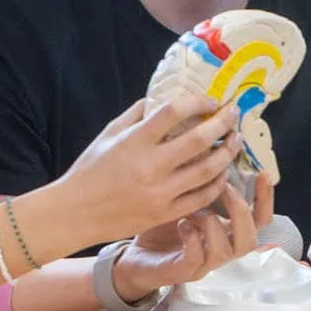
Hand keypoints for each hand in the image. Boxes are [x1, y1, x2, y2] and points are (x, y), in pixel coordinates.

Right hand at [58, 95, 242, 245]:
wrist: (75, 213)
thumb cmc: (90, 170)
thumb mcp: (108, 134)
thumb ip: (137, 114)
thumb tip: (163, 97)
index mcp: (134, 141)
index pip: (174, 112)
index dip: (198, 101)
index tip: (211, 99)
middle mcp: (150, 166)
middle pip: (199, 140)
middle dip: (223, 123)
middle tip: (234, 113)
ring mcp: (160, 192)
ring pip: (207, 170)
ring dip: (227, 153)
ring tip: (236, 140)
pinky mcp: (165, 213)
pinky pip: (201, 197)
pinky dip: (218, 183)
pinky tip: (223, 172)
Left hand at [113, 179, 271, 301]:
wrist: (135, 258)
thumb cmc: (162, 226)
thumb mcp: (184, 199)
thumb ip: (200, 181)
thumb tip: (211, 146)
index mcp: (227, 231)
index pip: (260, 219)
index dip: (266, 198)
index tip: (263, 173)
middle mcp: (222, 249)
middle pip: (250, 239)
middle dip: (241, 210)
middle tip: (226, 187)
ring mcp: (204, 264)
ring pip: (226, 251)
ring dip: (212, 224)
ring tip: (194, 209)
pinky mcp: (183, 272)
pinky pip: (196, 259)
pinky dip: (191, 239)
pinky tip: (181, 223)